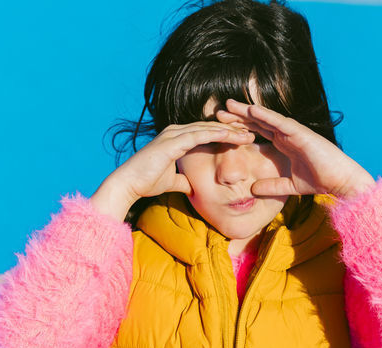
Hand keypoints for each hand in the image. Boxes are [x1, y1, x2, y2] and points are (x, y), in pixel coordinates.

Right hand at [90, 121, 254, 219]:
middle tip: (252, 132)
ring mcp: (174, 133)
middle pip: (210, 127)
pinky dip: (218, 135)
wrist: (129, 185)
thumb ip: (184, 180)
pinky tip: (233, 136)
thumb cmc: (146, 183)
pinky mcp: (173, 140)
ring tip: (248, 134)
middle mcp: (176, 131)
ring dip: (229, 131)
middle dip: (232, 129)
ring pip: (208, 128)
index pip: (206, 133)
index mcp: (176, 138)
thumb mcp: (173, 182)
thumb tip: (194, 186)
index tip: (242, 140)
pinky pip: (200, 135)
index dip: (225, 135)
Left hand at [217, 98, 374, 198]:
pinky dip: (266, 116)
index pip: (257, 132)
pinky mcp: (301, 133)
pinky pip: (280, 122)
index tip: (221, 127)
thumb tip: (253, 189)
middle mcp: (286, 134)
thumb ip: (272, 186)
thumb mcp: (290, 186)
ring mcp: (293, 131)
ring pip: (265, 118)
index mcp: (283, 144)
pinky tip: (252, 110)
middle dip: (238, 116)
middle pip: (257, 122)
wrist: (340, 180)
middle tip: (218, 111)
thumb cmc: (320, 180)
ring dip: (247, 111)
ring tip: (229, 105)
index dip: (239, 128)